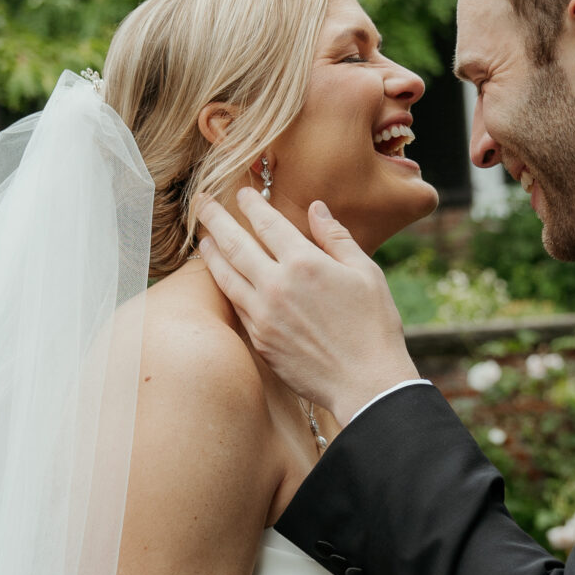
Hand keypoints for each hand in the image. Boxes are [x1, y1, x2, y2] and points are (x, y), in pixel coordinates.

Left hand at [197, 190, 417, 426]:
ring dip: (211, 252)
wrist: (366, 383)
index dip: (251, 204)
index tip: (241, 191)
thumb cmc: (373, 327)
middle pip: (234, 243)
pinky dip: (224, 285)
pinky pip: (235, 305)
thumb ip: (336, 238)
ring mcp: (263, 315)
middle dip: (215, 218)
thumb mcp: (366, 273)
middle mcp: (276, 285)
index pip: (267, 223)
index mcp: (305, 263)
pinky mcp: (259, 339)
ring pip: (225, 275)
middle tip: (200, 201)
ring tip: (202, 237)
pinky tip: (222, 278)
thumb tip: (316, 209)